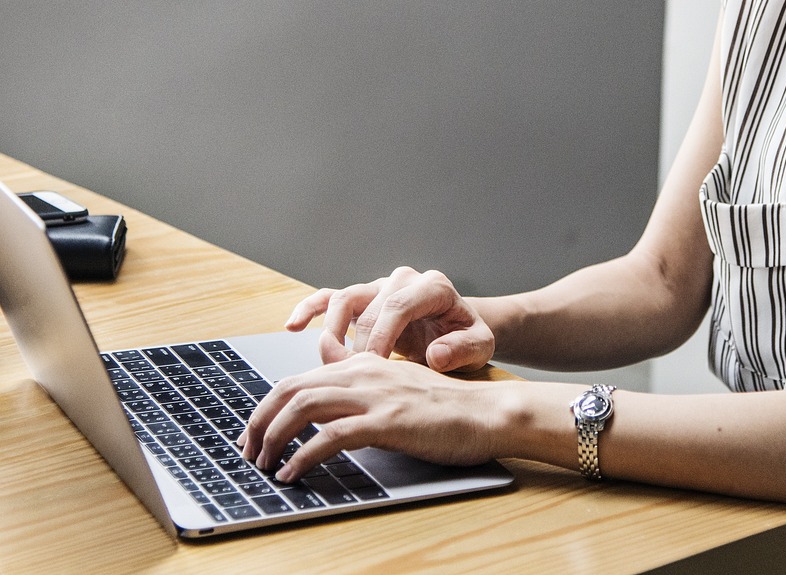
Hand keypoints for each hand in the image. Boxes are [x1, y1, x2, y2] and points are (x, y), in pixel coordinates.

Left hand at [236, 353, 500, 482]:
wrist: (488, 412)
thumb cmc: (449, 407)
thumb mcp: (400, 382)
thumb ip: (363, 377)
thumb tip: (329, 371)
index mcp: (365, 363)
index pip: (299, 378)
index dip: (268, 406)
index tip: (256, 433)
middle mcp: (365, 373)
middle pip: (291, 389)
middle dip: (259, 421)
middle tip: (247, 450)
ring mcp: (376, 395)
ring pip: (302, 406)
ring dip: (273, 437)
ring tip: (263, 463)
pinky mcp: (388, 421)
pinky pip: (331, 436)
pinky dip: (303, 456)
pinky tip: (293, 473)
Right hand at [285, 267, 494, 371]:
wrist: (459, 333)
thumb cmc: (467, 340)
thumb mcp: (480, 348)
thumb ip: (463, 350)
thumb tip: (436, 355)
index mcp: (433, 287)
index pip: (399, 303)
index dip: (381, 335)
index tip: (372, 366)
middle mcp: (402, 280)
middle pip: (368, 305)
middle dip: (356, 343)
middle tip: (350, 376)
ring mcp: (378, 288)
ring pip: (343, 298)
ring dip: (331, 331)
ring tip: (329, 362)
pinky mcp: (361, 300)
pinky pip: (328, 298)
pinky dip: (309, 310)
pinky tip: (292, 327)